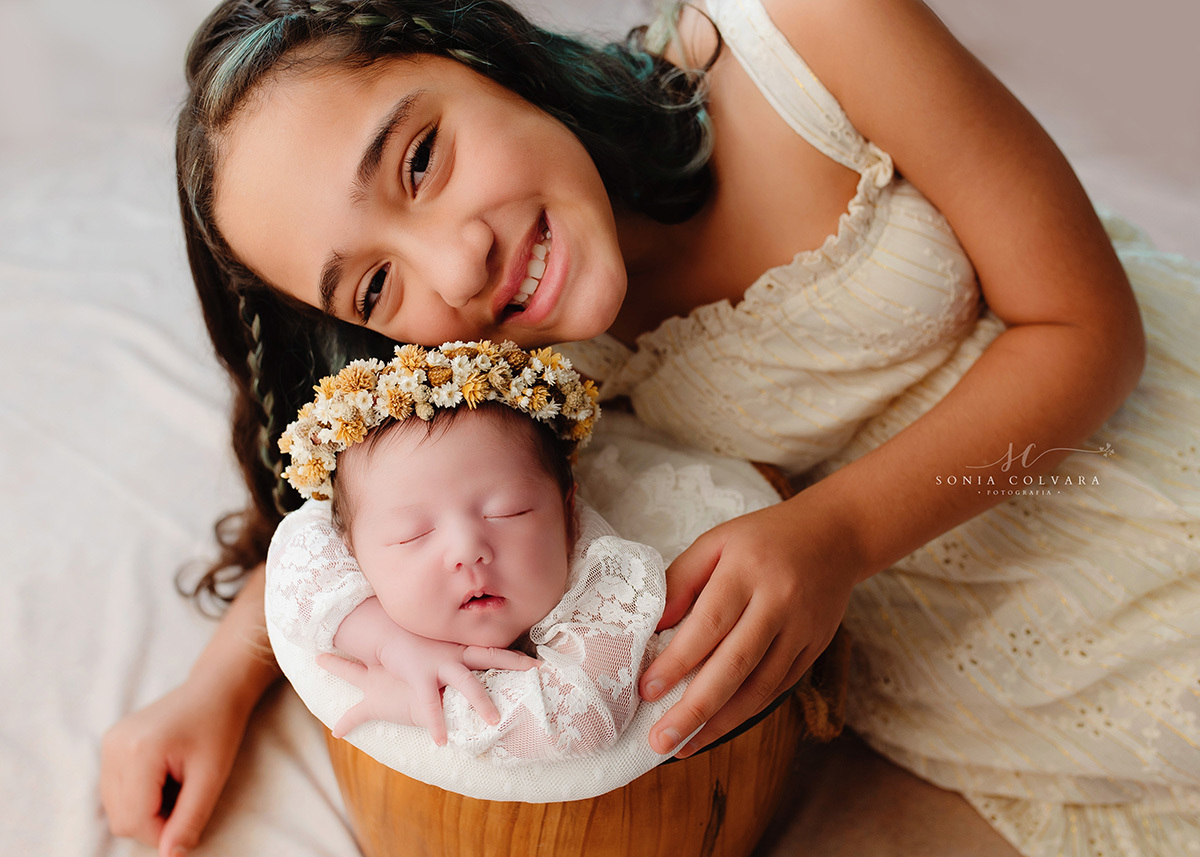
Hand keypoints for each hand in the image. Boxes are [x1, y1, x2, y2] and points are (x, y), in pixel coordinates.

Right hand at [101, 678, 250, 856]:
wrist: (215, 688)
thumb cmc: (219, 727)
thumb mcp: (212, 776)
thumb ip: (190, 819)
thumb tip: (171, 856)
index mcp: (139, 752)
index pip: (135, 820)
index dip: (162, 833)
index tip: (189, 821)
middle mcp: (114, 746)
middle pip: (120, 818)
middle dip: (153, 823)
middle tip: (187, 799)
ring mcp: (108, 743)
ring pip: (114, 808)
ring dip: (145, 810)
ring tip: (177, 785)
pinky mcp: (110, 743)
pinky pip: (114, 790)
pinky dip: (137, 796)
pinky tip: (163, 778)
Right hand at [376, 634, 537, 744]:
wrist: (386, 632)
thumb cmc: (419, 643)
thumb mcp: (443, 645)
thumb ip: (461, 656)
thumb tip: (479, 670)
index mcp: (463, 647)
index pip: (495, 650)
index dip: (517, 658)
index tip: (540, 665)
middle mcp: (456, 653)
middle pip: (490, 657)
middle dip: (513, 665)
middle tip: (535, 677)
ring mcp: (439, 663)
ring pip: (467, 682)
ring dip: (481, 702)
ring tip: (494, 723)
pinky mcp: (419, 676)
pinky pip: (430, 703)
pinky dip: (436, 723)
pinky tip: (441, 741)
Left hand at [638, 495, 857, 756]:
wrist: (835, 536)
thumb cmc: (763, 538)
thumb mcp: (717, 542)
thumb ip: (681, 580)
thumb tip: (651, 627)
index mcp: (747, 570)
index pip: (708, 624)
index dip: (677, 661)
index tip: (646, 691)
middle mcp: (778, 602)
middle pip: (734, 665)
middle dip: (695, 708)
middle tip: (660, 741)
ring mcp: (802, 629)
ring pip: (760, 687)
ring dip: (720, 723)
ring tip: (683, 748)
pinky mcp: (815, 648)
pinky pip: (778, 688)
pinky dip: (746, 712)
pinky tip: (717, 727)